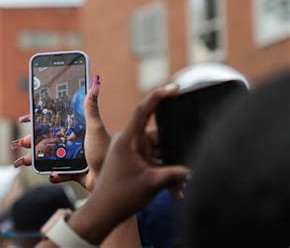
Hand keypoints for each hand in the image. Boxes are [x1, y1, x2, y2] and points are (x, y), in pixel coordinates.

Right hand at [12, 75, 108, 191]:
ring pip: (49, 157)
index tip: (23, 119)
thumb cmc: (105, 151)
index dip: (38, 120)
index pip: (54, 121)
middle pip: (47, 140)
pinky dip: (54, 175)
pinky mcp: (74, 172)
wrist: (110, 178)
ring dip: (35, 159)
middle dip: (31, 142)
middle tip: (19, 143)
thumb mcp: (95, 127)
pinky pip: (59, 173)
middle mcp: (73, 142)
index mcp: (76, 129)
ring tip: (23, 162)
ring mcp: (73, 157)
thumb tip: (96, 80)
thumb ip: (91, 106)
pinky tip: (52, 175)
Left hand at [67, 84, 190, 243]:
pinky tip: (177, 192)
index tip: (175, 88)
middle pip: (159, 135)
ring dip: (170, 166)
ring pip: (160, 151)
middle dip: (173, 146)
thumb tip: (195, 170)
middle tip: (183, 161)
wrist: (104, 212)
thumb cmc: (120, 195)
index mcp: (128, 139)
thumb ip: (175, 175)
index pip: (144, 110)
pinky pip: (156, 162)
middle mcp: (130, 142)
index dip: (159, 96)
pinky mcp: (137, 163)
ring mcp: (134, 153)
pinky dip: (165, 173)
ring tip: (177, 187)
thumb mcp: (151, 184)